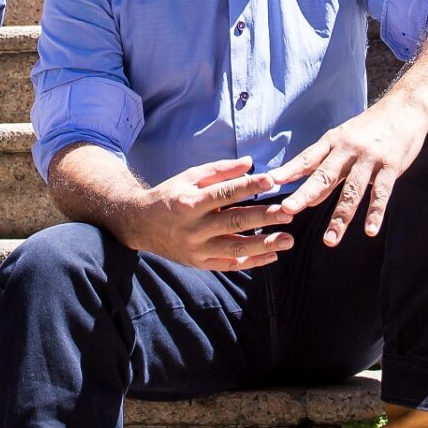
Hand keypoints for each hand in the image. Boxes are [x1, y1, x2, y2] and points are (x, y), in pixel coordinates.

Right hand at [114, 156, 296, 269]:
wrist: (139, 225)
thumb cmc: (169, 196)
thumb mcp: (188, 177)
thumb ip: (219, 170)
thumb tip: (250, 163)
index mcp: (190, 202)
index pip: (224, 193)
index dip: (248, 186)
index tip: (272, 180)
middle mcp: (194, 228)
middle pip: (234, 222)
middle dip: (264, 218)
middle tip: (288, 212)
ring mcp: (197, 249)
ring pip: (235, 248)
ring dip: (264, 244)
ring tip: (288, 240)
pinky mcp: (199, 263)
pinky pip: (229, 265)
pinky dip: (252, 261)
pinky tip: (272, 255)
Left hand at [265, 100, 427, 247]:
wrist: (405, 109)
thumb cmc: (370, 128)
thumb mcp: (344, 139)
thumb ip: (326, 167)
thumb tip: (309, 199)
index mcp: (333, 141)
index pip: (307, 158)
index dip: (289, 170)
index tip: (271, 181)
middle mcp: (348, 149)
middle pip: (324, 176)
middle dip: (304, 194)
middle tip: (286, 211)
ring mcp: (370, 158)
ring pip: (352, 191)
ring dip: (340, 217)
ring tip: (330, 240)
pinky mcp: (391, 166)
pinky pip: (381, 193)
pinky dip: (375, 213)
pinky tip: (370, 230)